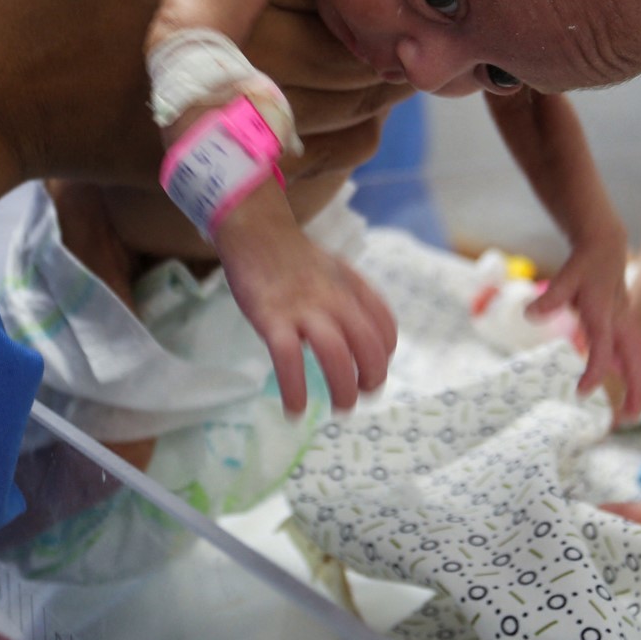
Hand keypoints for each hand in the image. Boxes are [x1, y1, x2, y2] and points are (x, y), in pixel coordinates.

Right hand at [210, 182, 397, 414]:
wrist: (255, 229)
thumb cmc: (293, 256)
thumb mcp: (334, 269)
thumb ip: (350, 297)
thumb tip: (359, 337)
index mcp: (353, 287)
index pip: (385, 326)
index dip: (384, 354)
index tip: (372, 369)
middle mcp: (336, 298)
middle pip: (369, 345)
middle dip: (372, 378)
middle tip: (361, 396)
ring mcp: (304, 308)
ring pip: (336, 355)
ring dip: (343, 389)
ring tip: (340, 409)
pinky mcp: (272, 318)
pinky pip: (289, 360)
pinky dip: (294, 391)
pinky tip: (295, 410)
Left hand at [528, 226, 640, 421]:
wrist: (604, 246)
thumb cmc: (582, 264)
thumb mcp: (564, 278)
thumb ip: (550, 298)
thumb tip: (528, 314)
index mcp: (603, 315)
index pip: (602, 349)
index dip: (595, 371)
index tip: (582, 393)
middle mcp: (620, 322)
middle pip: (633, 360)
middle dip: (635, 389)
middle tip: (630, 418)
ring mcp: (628, 324)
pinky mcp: (629, 325)